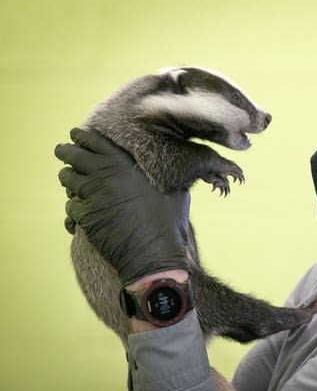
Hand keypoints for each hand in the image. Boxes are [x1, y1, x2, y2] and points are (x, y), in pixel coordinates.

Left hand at [55, 128, 191, 285]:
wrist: (154, 255)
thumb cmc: (169, 224)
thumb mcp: (177, 192)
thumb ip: (168, 175)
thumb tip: (179, 168)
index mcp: (125, 164)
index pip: (94, 140)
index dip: (83, 136)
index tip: (77, 134)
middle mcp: (104, 175)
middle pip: (73, 155)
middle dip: (66, 152)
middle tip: (64, 151)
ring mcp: (91, 196)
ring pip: (68, 179)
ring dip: (69, 179)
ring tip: (71, 180)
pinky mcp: (84, 217)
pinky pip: (71, 207)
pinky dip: (74, 209)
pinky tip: (80, 213)